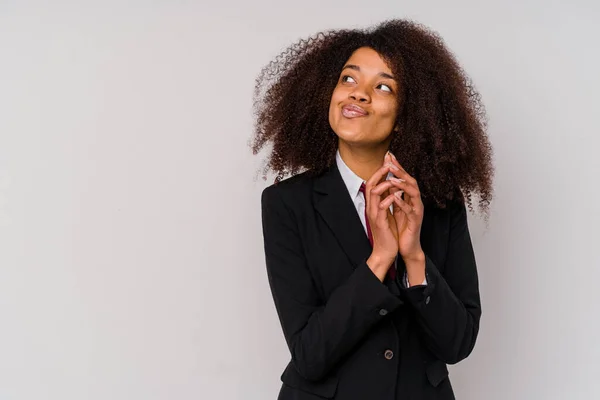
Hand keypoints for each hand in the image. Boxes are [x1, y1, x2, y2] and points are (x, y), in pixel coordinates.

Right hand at [364, 163, 404, 280]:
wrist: (385, 252)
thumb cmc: (388, 233)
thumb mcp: (387, 214)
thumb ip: (387, 200)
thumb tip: (391, 187)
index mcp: (373, 205)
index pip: (372, 184)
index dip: (379, 172)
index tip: (388, 162)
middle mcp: (371, 208)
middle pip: (370, 185)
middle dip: (379, 173)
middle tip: (389, 163)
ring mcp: (374, 215)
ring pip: (374, 193)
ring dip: (383, 183)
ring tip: (393, 177)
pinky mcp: (379, 223)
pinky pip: (382, 207)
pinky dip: (388, 199)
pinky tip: (396, 194)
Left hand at [385, 151, 424, 260]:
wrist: (407, 246)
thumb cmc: (402, 227)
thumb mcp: (396, 209)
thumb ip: (394, 195)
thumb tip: (388, 180)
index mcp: (410, 198)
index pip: (404, 178)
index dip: (397, 166)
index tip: (388, 156)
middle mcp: (415, 201)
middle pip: (411, 181)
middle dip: (400, 171)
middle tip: (391, 161)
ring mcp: (417, 210)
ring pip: (413, 193)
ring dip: (403, 184)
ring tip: (392, 178)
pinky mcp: (415, 221)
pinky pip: (410, 210)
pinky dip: (403, 202)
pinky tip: (395, 197)